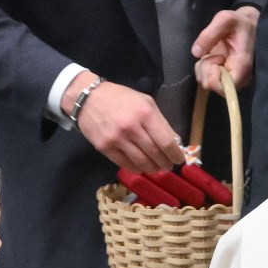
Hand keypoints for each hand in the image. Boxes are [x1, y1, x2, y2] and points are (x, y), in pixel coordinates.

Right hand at [63, 71, 184, 172]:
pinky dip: (136, 168)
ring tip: (156, 169)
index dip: (175, 154)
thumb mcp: (145, 102)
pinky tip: (141, 167)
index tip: (180, 160)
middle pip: (154, 153)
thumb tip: (174, 142)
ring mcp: (117, 139)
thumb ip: (160, 121)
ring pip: (141, 162)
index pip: (165, 141)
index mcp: (145, 113)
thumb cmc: (120, 98)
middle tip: (168, 166)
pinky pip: (125, 164)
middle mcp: (132, 127)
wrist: (88, 98)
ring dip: (152, 168)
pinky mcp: (105, 147)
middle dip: (165, 163)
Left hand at [192, 5, 259, 92]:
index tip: (218, 57)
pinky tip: (211, 57)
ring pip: (205, 83)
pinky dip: (203, 67)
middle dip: (206, 67)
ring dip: (203, 67)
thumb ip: (209, 34)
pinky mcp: (222, 77)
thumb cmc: (239, 23)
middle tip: (214, 53)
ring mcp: (229, 80)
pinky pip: (205, 79)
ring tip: (213, 54)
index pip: (223, 88)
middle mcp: (237, 78)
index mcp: (241, 67)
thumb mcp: (225, 19)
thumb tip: (196, 53)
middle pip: (211, 86)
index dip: (212, 75)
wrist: (247, 26)